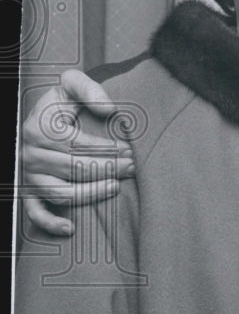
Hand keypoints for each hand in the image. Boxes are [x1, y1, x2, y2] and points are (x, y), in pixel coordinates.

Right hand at [20, 69, 134, 235]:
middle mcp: (31, 154)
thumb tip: (110, 109)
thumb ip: (90, 89)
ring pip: (62, 193)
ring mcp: (29, 176)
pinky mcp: (29, 193)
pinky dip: (51, 224)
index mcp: (40, 128)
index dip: (108, 149)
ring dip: (91, 194)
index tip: (131, 150)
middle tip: (133, 167)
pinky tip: (72, 229)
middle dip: (109, 169)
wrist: (45, 116)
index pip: (79, 145)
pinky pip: (36, 214)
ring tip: (116, 187)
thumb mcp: (71, 84)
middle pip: (75, 169)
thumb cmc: (63, 103)